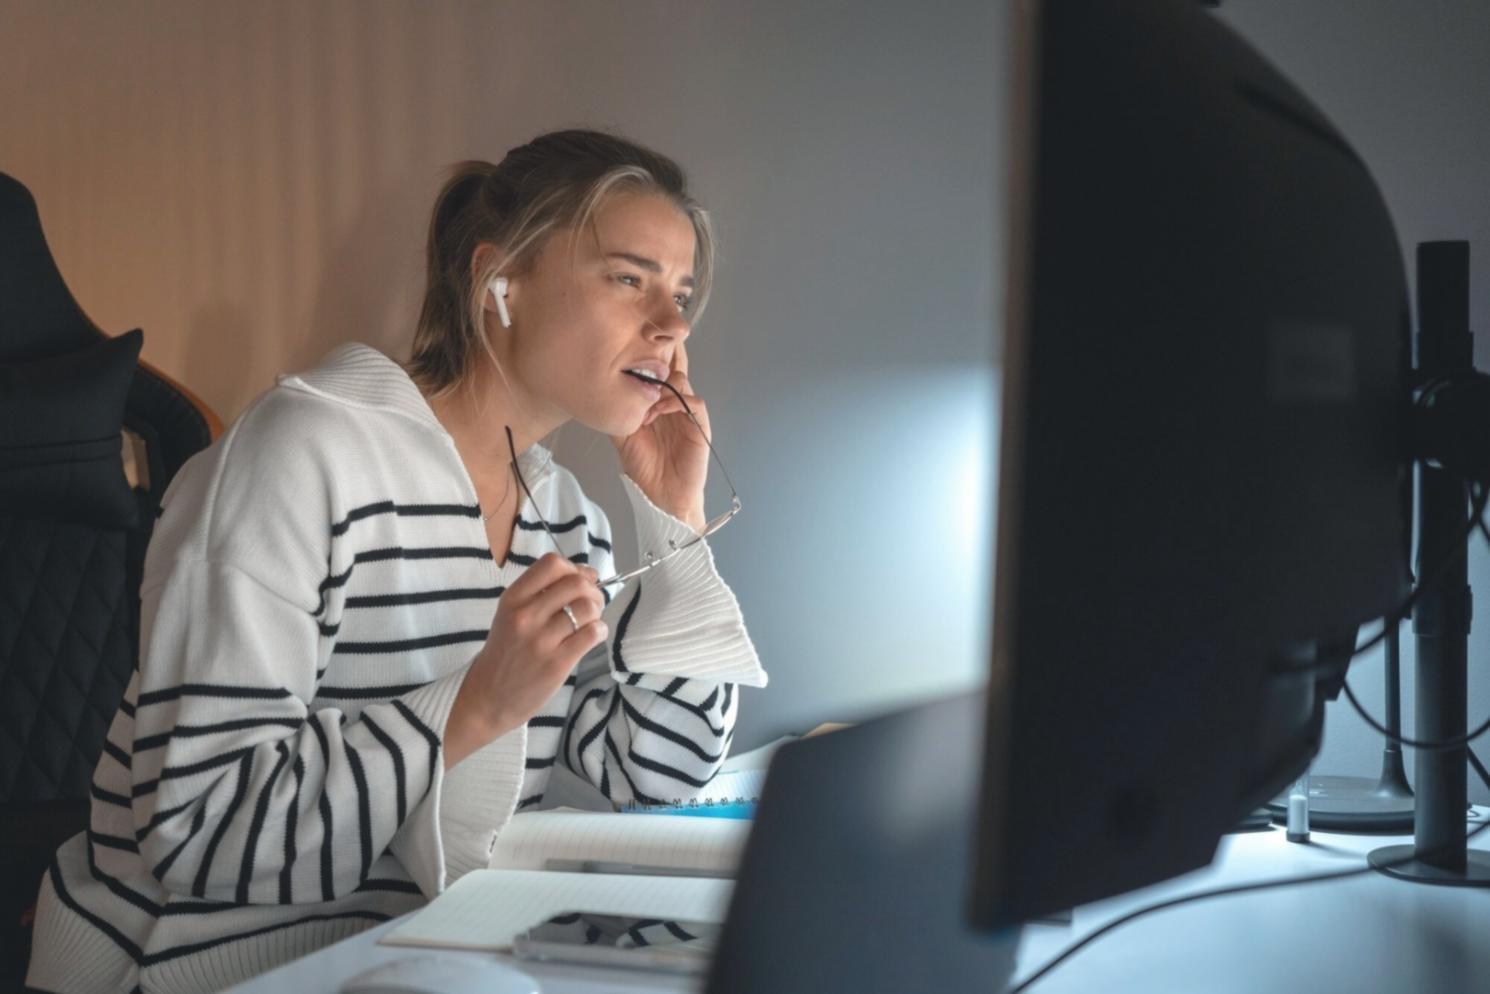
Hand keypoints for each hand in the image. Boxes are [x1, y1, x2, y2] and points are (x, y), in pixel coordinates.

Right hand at [445, 554, 606, 766]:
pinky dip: (599, 631)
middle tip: (591, 604)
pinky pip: (592, 634)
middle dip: (592, 590)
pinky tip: (591, 637)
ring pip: (587, 607)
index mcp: (513, 598)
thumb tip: (588, 575)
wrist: (487, 698)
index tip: (580, 581)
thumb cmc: (505, 653)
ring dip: (597, 612)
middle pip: (576, 583)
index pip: (552, 564)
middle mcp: (525, 615)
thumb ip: (542, 593)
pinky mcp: (557, 663)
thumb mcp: (510, 615)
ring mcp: (541, 640)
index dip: (575, 568)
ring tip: (590, 622)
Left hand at [612, 342, 709, 530]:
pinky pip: (694, 401)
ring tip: (645, 395)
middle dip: (663, 353)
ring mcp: (688, 413)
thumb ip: (617, 412)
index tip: (635, 337)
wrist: (663, 498)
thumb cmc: (645, 469)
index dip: (651, 353)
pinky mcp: (700, 426)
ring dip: (662, 382)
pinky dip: (676, 400)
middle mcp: (674, 403)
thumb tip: (601, 389)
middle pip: (673, 366)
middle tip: (648, 340)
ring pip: (682, 379)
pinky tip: (658, 410)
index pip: (658, 370)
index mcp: (658, 403)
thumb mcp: (623, 436)